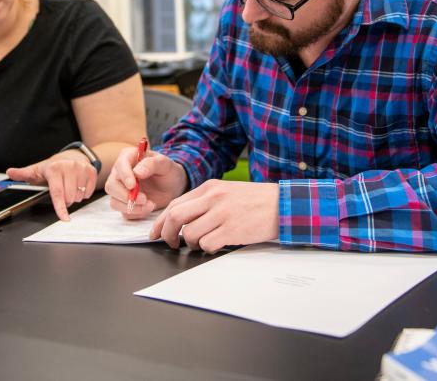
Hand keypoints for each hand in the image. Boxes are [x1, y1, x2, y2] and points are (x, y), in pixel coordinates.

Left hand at [6, 152, 97, 220]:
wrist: (72, 155)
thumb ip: (23, 174)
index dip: (60, 207)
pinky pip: (88, 192)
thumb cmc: (53, 167)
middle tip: (61, 192)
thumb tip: (9, 172)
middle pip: (69, 197)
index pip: (57, 192)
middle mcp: (69, 167)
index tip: (64, 219)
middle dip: (65, 200)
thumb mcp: (37, 170)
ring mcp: (82, 168)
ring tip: (69, 187)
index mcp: (54, 168)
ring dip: (74, 197)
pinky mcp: (91, 171)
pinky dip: (83, 193)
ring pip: (79, 196)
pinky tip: (78, 186)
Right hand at [105, 147, 187, 219]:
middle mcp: (120, 173)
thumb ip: (151, 164)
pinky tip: (149, 208)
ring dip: (131, 207)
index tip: (132, 185)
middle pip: (111, 186)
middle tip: (144, 199)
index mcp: (128, 158)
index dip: (124, 176)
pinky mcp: (125, 204)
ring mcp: (120, 190)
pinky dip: (136, 213)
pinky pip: (124, 212)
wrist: (173, 186)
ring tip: (150, 204)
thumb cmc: (167, 170)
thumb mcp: (164, 164)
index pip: (120, 165)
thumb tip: (136, 172)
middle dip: (125, 195)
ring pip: (114, 201)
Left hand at [150, 180, 278, 252]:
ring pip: (190, 233)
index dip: (160, 221)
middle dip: (167, 234)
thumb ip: (204, 201)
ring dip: (191, 244)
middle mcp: (213, 198)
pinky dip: (207, 248)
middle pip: (176, 216)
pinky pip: (207, 244)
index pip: (175, 204)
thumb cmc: (253, 200)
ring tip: (202, 243)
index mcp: (209, 187)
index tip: (155, 233)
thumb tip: (179, 218)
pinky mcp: (232, 230)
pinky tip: (217, 244)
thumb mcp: (226, 191)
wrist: (281, 204)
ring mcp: (222, 214)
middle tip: (170, 243)